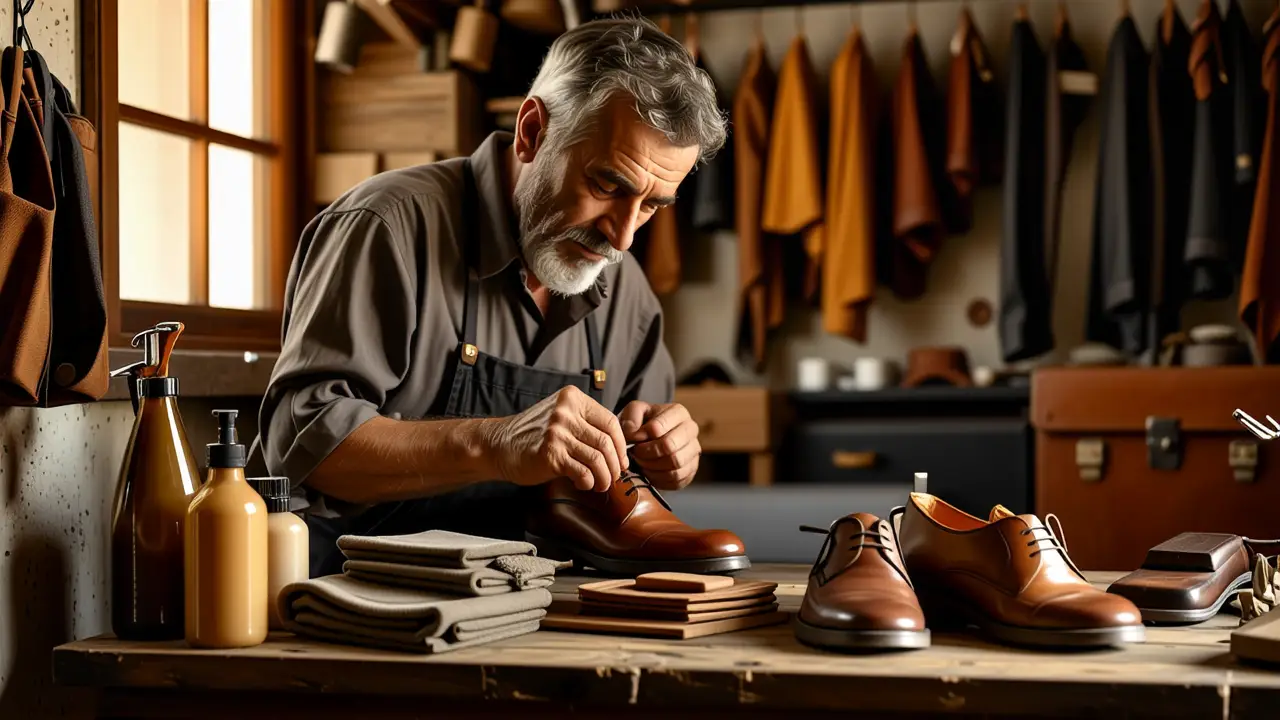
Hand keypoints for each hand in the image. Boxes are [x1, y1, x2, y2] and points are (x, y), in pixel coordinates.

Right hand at [482, 386, 627, 491]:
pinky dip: (588, 482)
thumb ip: (584, 423)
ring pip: (597, 459)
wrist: (498, 445)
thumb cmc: (532, 435)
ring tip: (601, 484)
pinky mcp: (551, 455)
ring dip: (604, 477)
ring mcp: (557, 433)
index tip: (621, 460)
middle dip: (615, 465)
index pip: (610, 422)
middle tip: (614, 476)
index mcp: (572, 399)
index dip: (621, 445)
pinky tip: (583, 483)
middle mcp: (565, 413)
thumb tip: (617, 448)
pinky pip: (582, 472)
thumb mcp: (559, 417)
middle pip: (606, 442)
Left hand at [618, 401, 700, 489]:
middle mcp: (691, 429)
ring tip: (641, 462)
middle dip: (647, 453)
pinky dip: (659, 478)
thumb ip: (631, 418)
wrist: (650, 439)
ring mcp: (694, 450)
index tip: (633, 440)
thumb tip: (635, 435)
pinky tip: (650, 471)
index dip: (640, 438)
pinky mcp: (692, 468)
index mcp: (678, 412)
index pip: (657, 428)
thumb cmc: (642, 423)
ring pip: (675, 464)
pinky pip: (677, 479)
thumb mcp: (633, 412)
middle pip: (669, 447)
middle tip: (636, 454)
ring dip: (652, 466)